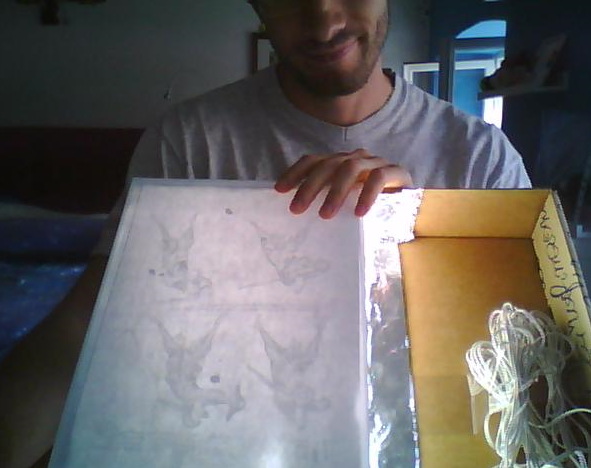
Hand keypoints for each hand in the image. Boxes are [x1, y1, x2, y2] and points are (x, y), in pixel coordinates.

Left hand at [274, 149, 412, 218]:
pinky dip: (367, 194)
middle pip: (328, 164)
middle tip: (296, 209)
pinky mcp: (397, 172)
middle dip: (310, 186)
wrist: (414, 209)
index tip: (279, 190)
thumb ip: (327, 203)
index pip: (314, 160)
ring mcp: (376, 163)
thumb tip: (295, 215)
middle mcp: (356, 158)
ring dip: (335, 191)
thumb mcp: (345, 205)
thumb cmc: (373, 210)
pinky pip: (378, 177)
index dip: (296, 172)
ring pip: (350, 168)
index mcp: (341, 163)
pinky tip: (358, 213)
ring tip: (325, 215)